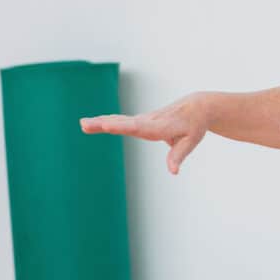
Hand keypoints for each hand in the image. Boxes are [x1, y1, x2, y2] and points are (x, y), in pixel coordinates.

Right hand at [79, 93, 209, 174]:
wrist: (197, 107)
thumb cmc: (194, 126)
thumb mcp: (191, 141)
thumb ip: (179, 155)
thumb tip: (173, 172)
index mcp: (161, 126)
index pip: (139, 127)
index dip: (123, 126)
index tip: (107, 125)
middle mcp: (149, 121)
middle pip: (124, 123)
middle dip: (105, 124)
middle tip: (85, 124)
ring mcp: (144, 119)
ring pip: (120, 120)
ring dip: (101, 121)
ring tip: (82, 124)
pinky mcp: (141, 120)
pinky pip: (122, 120)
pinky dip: (107, 120)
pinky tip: (92, 122)